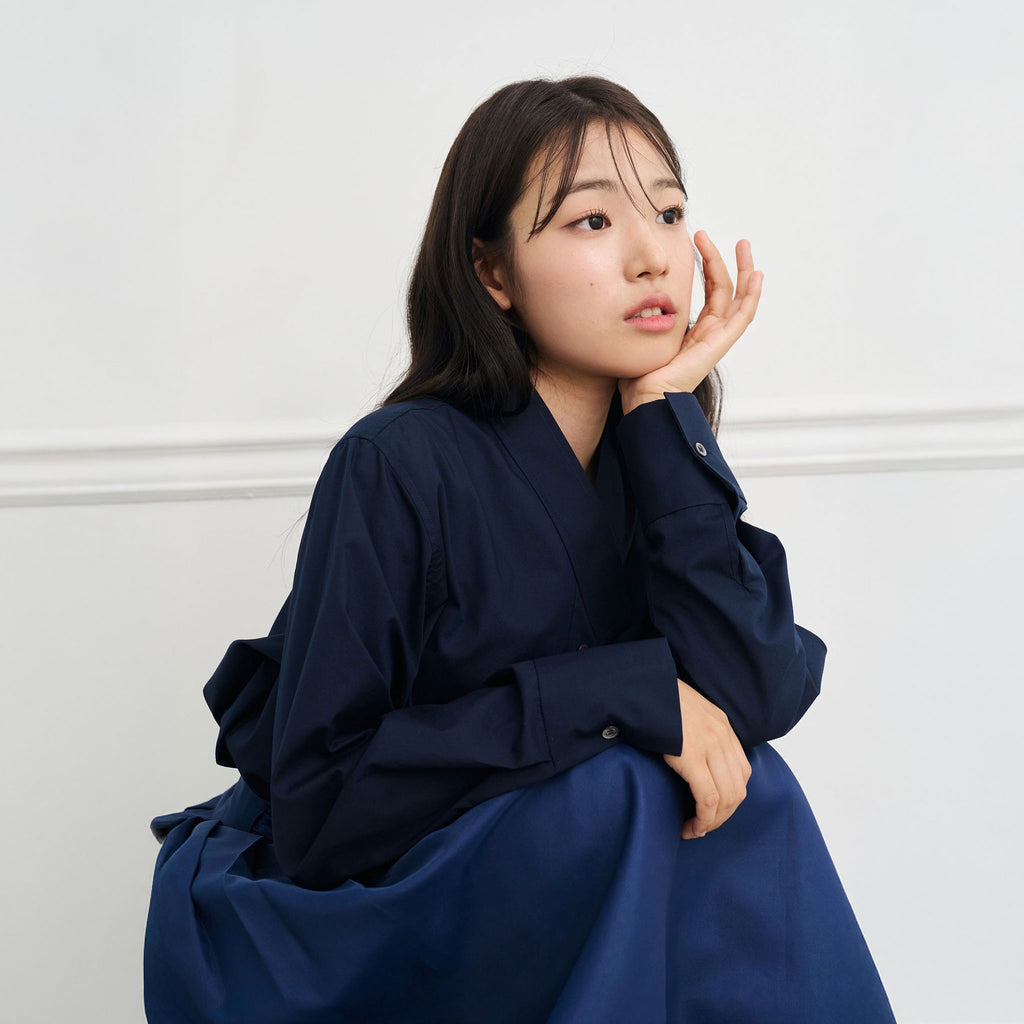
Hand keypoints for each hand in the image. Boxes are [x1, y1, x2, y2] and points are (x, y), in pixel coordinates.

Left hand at [619, 233, 762, 413]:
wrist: (644, 397)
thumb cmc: (638, 375)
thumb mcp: (643, 335)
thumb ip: (646, 316)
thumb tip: (633, 297)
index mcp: (694, 332)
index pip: (709, 292)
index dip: (707, 265)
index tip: (697, 241)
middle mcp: (708, 333)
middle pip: (724, 289)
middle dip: (720, 260)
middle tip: (713, 236)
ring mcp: (716, 339)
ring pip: (737, 298)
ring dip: (742, 270)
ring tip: (743, 244)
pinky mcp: (720, 344)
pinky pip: (743, 316)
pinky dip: (751, 295)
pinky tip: (756, 274)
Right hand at [663, 678, 751, 839]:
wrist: (641, 686)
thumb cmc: (655, 699)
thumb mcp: (686, 711)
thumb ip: (696, 731)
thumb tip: (692, 760)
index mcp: (722, 725)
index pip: (742, 772)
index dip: (731, 799)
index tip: (712, 812)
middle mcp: (722, 736)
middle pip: (738, 789)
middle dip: (723, 816)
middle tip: (702, 827)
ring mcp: (709, 746)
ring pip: (727, 798)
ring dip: (713, 822)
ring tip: (694, 829)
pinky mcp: (692, 756)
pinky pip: (708, 798)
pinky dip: (703, 818)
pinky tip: (690, 826)